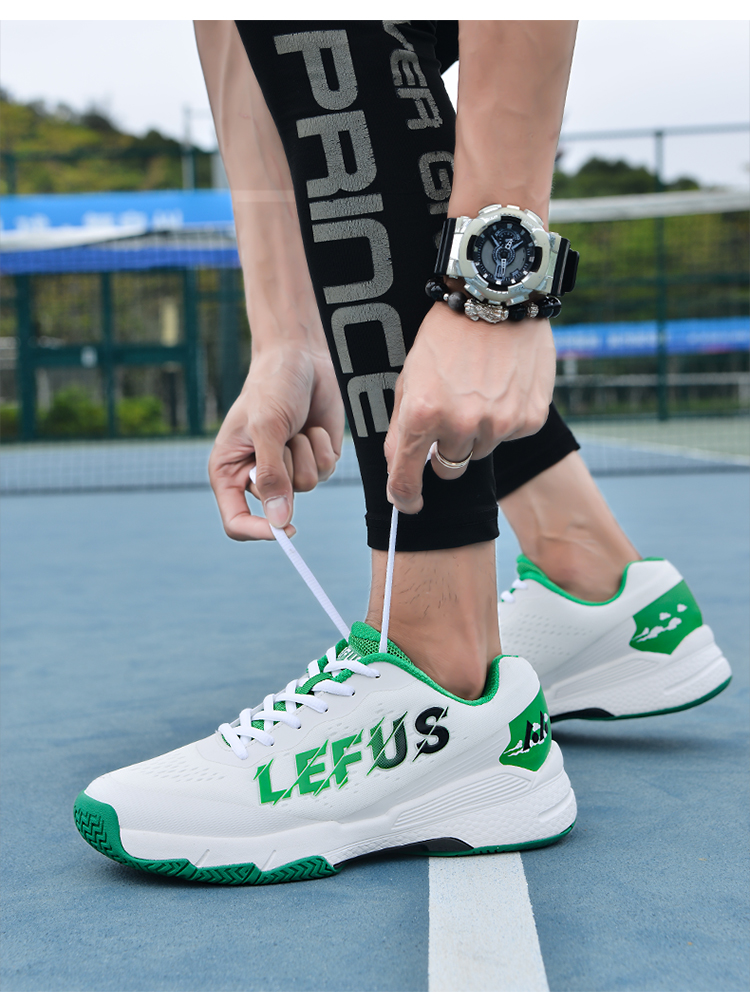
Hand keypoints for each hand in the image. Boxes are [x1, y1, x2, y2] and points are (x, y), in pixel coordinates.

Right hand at [208, 344, 344, 539]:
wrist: (299, 359)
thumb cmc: (271, 388)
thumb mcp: (266, 429)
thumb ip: (272, 476)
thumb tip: (281, 521)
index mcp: (229, 472)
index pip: (237, 521)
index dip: (259, 531)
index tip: (285, 528)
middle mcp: (257, 476)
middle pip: (279, 505)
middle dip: (287, 470)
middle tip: (282, 437)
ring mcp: (288, 469)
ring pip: (307, 486)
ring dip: (305, 454)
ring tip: (294, 427)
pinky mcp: (314, 459)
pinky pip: (326, 470)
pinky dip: (321, 447)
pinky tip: (310, 426)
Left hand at [384, 302, 555, 513]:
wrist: (498, 296)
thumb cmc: (445, 334)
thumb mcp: (409, 376)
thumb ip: (400, 426)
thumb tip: (397, 471)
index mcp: (421, 414)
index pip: (406, 478)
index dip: (405, 497)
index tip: (408, 504)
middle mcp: (460, 425)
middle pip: (448, 467)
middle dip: (445, 449)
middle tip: (451, 412)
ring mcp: (498, 424)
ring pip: (481, 451)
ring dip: (477, 430)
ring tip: (479, 386)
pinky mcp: (529, 419)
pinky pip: (510, 434)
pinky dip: (506, 417)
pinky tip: (503, 383)